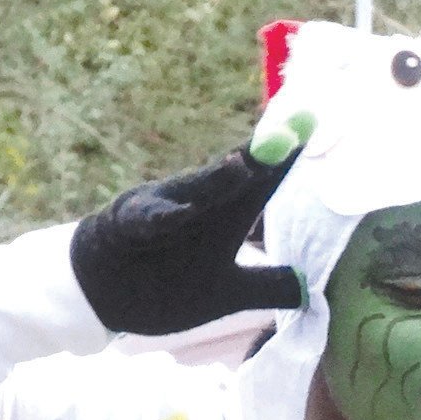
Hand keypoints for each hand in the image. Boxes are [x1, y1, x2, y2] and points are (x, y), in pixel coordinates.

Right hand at [70, 114, 314, 336]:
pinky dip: (163, 217)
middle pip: (231, 178)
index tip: (313, 126)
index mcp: (224, 215)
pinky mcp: (129, 228)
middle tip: (289, 136)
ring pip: (193, 194)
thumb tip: (307, 292)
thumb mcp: (228, 293)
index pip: (260, 184)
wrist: (107, 292)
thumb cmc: (171, 283)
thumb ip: (267, 286)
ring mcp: (162, 212)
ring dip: (217, 180)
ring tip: (243, 165)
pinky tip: (182, 213)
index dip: (284, 160)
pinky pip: (148, 222)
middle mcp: (198, 204)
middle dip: (258, 156)